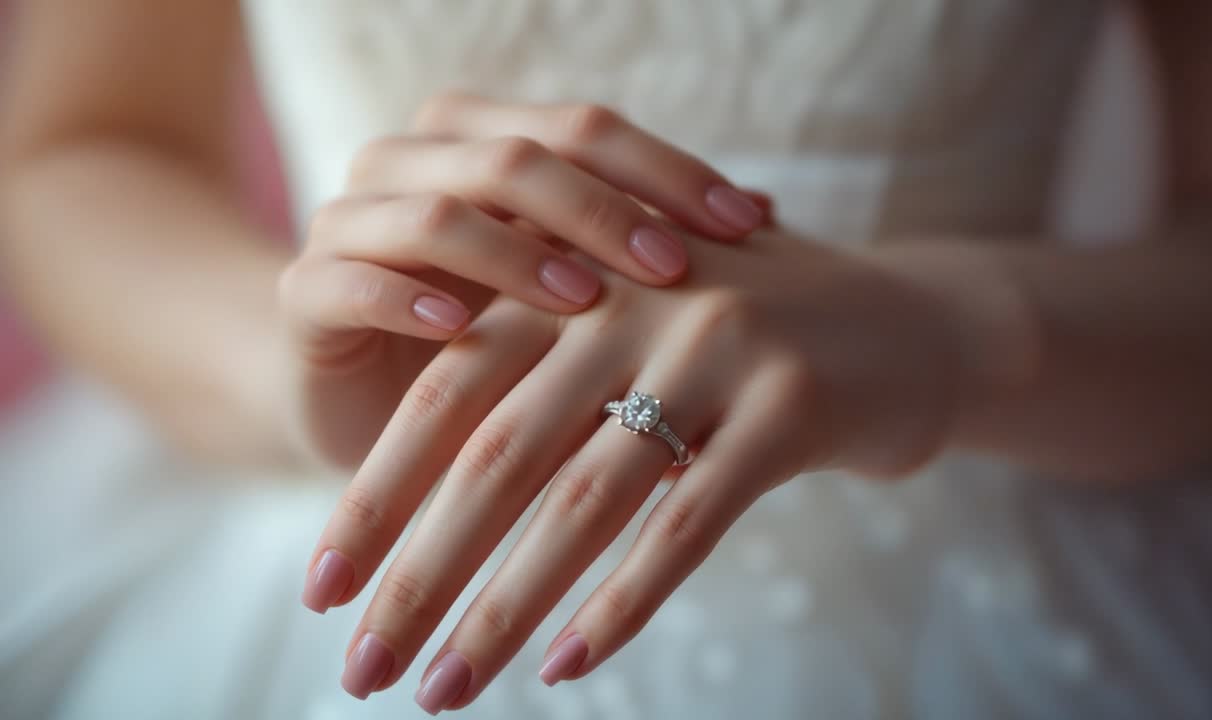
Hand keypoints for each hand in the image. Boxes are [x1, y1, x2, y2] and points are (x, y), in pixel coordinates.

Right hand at [275, 93, 766, 466]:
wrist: (367, 401)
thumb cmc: (493, 342)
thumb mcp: (574, 294)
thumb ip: (644, 250)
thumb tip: (769, 217)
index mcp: (477, 141)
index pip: (582, 127)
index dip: (667, 168)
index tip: (749, 224)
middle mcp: (409, 163)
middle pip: (513, 156)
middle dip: (602, 209)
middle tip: (674, 265)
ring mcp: (348, 223)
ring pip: (433, 210)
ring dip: (514, 253)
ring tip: (583, 298)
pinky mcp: (304, 295)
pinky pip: (349, 282)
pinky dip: (407, 300)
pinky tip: (463, 331)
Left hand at [305, 229, 961, 707]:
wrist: (909, 326)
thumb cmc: (744, 346)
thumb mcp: (633, 345)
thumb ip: (539, 395)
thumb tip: (420, 519)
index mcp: (576, 277)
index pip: (446, 389)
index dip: (377, 493)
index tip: (322, 590)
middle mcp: (634, 300)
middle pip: (497, 454)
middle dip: (419, 572)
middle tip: (359, 668)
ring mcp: (718, 348)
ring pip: (584, 501)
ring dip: (503, 609)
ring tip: (441, 691)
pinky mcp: (790, 406)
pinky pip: (687, 523)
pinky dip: (621, 602)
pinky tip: (567, 666)